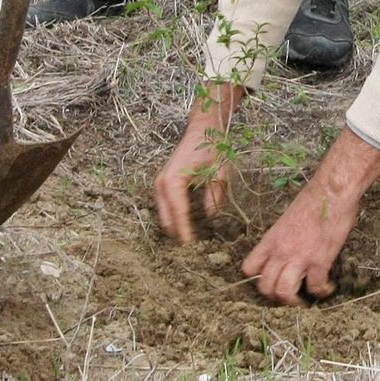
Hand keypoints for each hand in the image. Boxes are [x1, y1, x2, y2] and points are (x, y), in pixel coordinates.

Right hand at [154, 82, 241, 242]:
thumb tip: (211, 216)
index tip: (191, 248)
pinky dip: (173, 217)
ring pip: (164, 214)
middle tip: (191, 250)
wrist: (202, 130)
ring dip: (174, 226)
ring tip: (189, 241)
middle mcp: (162, 184)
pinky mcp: (163, 184)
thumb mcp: (219, 172)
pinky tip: (186, 225)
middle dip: (178, 233)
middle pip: (166, 217)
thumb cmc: (212, 149)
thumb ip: (215, 195)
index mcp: (174, 181)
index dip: (185, 231)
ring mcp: (159, 183)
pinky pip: (165, 206)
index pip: (178, 213)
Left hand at [243, 130, 379, 304]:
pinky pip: (315, 287)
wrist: (332, 192)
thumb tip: (291, 246)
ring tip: (304, 301)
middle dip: (275, 296)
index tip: (271, 278)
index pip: (249, 268)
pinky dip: (322, 292)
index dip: (258, 278)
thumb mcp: (288, 218)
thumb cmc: (314, 199)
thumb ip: (285, 237)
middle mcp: (280, 252)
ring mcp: (298, 258)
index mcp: (271, 240)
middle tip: (288, 296)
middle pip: (265, 287)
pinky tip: (328, 288)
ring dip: (293, 302)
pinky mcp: (319, 262)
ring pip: (284, 293)